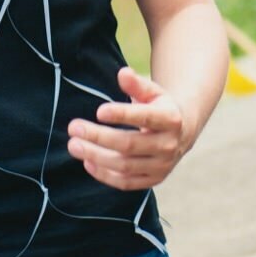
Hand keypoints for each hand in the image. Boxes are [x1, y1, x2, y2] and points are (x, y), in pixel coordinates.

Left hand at [67, 68, 192, 191]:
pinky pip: (126, 182)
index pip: (145, 118)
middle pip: (129, 144)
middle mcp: (169, 145)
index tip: (98, 111)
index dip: (122, 115)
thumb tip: (122, 73)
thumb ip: (137, 84)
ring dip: (96, 156)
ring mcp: (162, 166)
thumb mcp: (153, 92)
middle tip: (73, 128)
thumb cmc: (159, 107)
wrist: (182, 133)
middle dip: (99, 137)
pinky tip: (87, 162)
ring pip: (125, 166)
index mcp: (170, 119)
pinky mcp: (153, 180)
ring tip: (74, 145)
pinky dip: (105, 175)